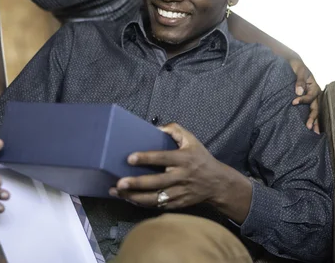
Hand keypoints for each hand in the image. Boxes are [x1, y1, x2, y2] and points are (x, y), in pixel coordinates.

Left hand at [109, 123, 232, 209]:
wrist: (217, 183)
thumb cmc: (200, 158)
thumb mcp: (191, 139)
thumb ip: (175, 130)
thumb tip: (156, 128)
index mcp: (183, 159)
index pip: (163, 158)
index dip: (146, 158)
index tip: (130, 158)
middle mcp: (181, 176)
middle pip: (156, 182)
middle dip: (137, 183)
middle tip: (119, 183)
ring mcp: (179, 192)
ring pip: (155, 198)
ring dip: (135, 197)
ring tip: (117, 192)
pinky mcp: (177, 203)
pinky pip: (158, 205)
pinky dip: (142, 203)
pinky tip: (128, 199)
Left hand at [289, 58, 320, 132]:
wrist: (294, 64)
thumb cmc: (297, 66)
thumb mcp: (299, 70)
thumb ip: (299, 81)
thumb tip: (299, 92)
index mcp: (314, 86)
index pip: (311, 96)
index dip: (303, 100)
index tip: (293, 102)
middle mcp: (315, 94)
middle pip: (316, 107)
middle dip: (313, 118)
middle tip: (309, 127)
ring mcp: (312, 98)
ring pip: (316, 111)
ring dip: (315, 122)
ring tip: (314, 133)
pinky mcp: (308, 101)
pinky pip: (311, 111)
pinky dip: (312, 119)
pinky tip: (312, 128)